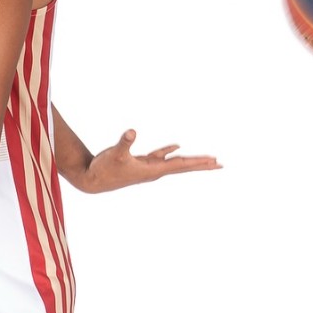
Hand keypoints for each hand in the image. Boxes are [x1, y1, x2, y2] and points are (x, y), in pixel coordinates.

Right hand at [83, 130, 221, 193]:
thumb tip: (132, 132)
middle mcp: (154, 171)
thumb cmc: (103, 169)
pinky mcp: (140, 164)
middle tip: (220, 164)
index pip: (181, 165)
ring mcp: (148, 168)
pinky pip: (160, 157)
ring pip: (174, 163)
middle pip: (183, 167)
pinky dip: (169, 152)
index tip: (214, 162)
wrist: (92, 180)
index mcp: (152, 170)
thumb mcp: (114, 154)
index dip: (198, 162)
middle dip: (202, 165)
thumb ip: (124, 143)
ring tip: (206, 160)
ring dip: (189, 160)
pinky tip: (176, 147)